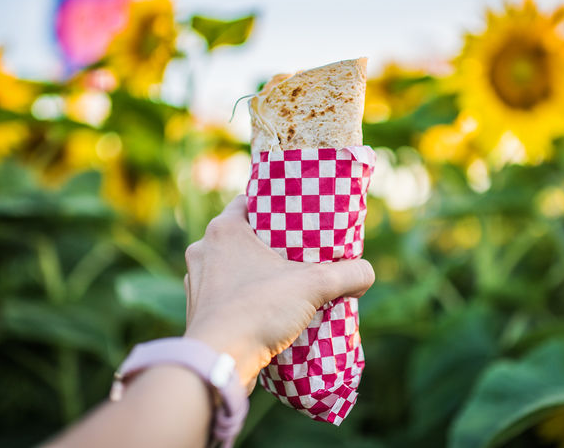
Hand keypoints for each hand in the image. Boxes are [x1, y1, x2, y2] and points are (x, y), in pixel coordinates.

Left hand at [183, 195, 374, 388]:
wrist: (219, 362)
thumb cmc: (258, 311)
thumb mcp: (313, 286)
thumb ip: (347, 274)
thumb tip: (366, 274)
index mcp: (224, 230)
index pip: (249, 201)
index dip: (274, 205)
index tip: (296, 215)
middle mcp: (203, 250)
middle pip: (243, 236)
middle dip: (270, 243)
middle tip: (298, 251)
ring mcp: (197, 282)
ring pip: (231, 266)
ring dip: (255, 272)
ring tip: (284, 282)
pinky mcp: (198, 311)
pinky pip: (224, 294)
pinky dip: (243, 298)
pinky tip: (266, 309)